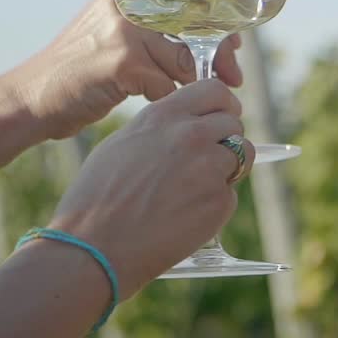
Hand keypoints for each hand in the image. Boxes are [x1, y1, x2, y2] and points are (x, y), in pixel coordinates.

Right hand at [8, 0, 243, 140]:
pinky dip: (168, 101)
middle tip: (232, 80)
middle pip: (194, 24)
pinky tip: (160, 110)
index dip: (218, 22)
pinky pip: (165, 84)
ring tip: (192, 102)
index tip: (234, 47)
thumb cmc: (78, 78)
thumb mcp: (116, 40)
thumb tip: (217, 44)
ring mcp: (124, 30)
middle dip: (218, 54)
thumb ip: (157, 35)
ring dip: (193, 85)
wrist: (29, 100)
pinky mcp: (121, 61)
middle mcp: (127, 3)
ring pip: (183, 58)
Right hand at [47, 80, 252, 298]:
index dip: (224, 105)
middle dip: (226, 139)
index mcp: (164, 116)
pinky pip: (230, 194)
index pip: (215, 90)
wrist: (95, 246)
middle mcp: (191, 135)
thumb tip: (184, 124)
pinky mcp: (218, 201)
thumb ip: (160, 128)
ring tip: (196, 189)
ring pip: (242, 156)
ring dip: (227, 169)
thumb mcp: (122, 144)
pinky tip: (186, 215)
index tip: (223, 116)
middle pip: (234, 123)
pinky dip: (215, 204)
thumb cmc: (97, 198)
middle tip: (209, 159)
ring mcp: (208, 167)